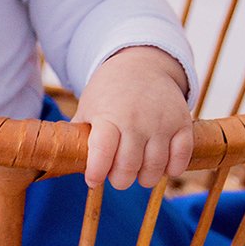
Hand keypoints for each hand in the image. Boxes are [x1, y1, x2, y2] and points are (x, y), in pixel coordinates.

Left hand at [72, 46, 193, 190]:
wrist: (142, 65)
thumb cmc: (108, 93)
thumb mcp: (88, 107)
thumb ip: (79, 134)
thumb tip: (62, 159)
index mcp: (108, 117)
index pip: (102, 152)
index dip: (97, 173)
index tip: (93, 180)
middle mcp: (136, 121)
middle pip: (128, 168)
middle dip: (120, 180)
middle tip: (117, 175)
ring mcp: (161, 123)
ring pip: (154, 169)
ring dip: (144, 178)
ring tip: (138, 170)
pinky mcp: (182, 124)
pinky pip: (180, 159)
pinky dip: (172, 169)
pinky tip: (162, 164)